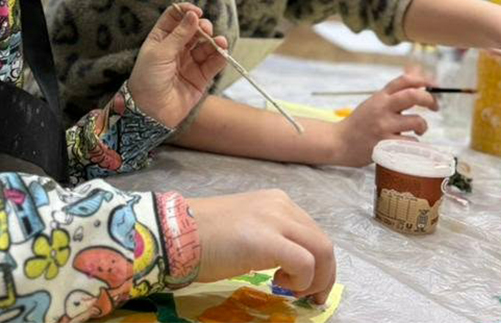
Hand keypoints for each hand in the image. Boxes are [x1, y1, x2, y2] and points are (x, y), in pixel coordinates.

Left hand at [128, 3, 227, 126]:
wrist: (150, 111)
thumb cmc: (148, 79)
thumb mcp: (160, 53)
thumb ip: (179, 34)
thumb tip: (193, 15)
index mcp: (162, 39)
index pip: (175, 17)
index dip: (186, 11)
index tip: (196, 12)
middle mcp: (177, 48)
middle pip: (194, 29)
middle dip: (202, 26)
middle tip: (205, 29)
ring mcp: (190, 62)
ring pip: (206, 45)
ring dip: (214, 41)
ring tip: (219, 41)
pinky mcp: (201, 77)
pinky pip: (214, 63)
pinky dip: (220, 56)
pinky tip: (223, 51)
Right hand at [188, 190, 336, 303]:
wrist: (174, 235)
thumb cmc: (201, 237)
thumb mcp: (245, 230)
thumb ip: (270, 237)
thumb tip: (288, 265)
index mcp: (276, 202)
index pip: (312, 232)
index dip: (318, 262)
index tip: (309, 284)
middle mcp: (281, 205)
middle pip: (323, 242)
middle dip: (325, 274)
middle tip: (312, 297)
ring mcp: (276, 220)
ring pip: (322, 251)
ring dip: (318, 280)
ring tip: (295, 293)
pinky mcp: (268, 240)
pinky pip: (306, 263)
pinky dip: (302, 281)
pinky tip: (280, 285)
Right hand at [327, 72, 437, 166]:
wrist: (338, 142)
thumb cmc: (359, 122)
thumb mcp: (375, 102)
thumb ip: (394, 91)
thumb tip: (416, 70)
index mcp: (380, 96)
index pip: (404, 80)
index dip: (423, 80)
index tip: (434, 85)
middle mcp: (382, 108)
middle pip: (413, 96)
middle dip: (430, 99)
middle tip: (435, 106)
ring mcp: (383, 126)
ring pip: (416, 121)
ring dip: (423, 126)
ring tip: (419, 130)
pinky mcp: (384, 145)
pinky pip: (411, 142)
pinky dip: (414, 143)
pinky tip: (408, 144)